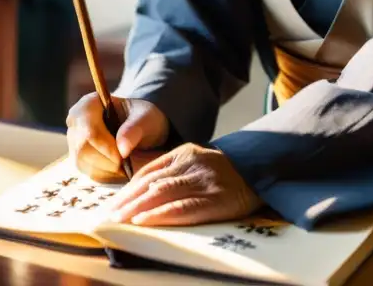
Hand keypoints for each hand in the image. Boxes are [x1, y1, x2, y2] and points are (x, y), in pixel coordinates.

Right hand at [67, 93, 169, 182]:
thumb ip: (135, 128)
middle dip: (107, 161)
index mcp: (88, 104)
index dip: (104, 146)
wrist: (141, 128)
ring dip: (107, 170)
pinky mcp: (78, 158)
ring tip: (125, 166)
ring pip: (83, 163)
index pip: (88, 130)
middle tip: (127, 164)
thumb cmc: (142, 118)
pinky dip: (106, 176)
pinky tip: (119, 171)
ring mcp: (74, 141)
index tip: (123, 156)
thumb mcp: (146, 117)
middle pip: (82, 148)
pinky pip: (87, 173)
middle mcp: (75, 121)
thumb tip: (122, 148)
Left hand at [106, 143, 260, 226]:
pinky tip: (145, 220)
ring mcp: (204, 181)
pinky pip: (183, 207)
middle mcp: (192, 163)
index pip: (148, 171)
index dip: (128, 188)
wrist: (261, 172)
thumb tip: (140, 191)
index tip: (114, 203)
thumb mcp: (197, 162)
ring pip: (163, 193)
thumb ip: (173, 170)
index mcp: (184, 153)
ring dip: (138, 207)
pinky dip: (160, 214)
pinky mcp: (215, 199)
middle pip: (152, 182)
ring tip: (121, 219)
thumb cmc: (224, 173)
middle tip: (110, 215)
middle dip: (128, 200)